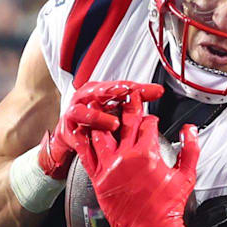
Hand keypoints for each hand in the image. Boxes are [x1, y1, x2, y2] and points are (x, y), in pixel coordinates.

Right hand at [38, 81, 162, 179]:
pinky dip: (81, 137)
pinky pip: (74, 133)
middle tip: (125, 92)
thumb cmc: (96, 116)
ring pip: (82, 111)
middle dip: (111, 91)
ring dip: (97, 117)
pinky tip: (91, 140)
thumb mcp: (117, 106)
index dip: (135, 87)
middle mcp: (85, 98)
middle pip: (98, 91)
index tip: (153, 91)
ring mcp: (74, 113)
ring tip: (114, 124)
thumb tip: (159, 90)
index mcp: (99, 89)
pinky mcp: (67, 131)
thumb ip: (137, 98)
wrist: (71, 133)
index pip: (119, 86)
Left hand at [72, 94, 198, 226]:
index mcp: (148, 154)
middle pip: (124, 121)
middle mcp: (127, 157)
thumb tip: (190, 129)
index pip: (147, 123)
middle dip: (126, 106)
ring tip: (101, 107)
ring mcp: (110, 167)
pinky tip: (82, 130)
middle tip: (125, 95)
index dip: (149, 117)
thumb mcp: (186, 176)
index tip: (150, 118)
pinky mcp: (99, 179)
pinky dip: (83, 140)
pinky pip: (86, 155)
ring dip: (102, 118)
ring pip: (102, 133)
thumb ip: (191, 149)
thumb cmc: (168, 207)